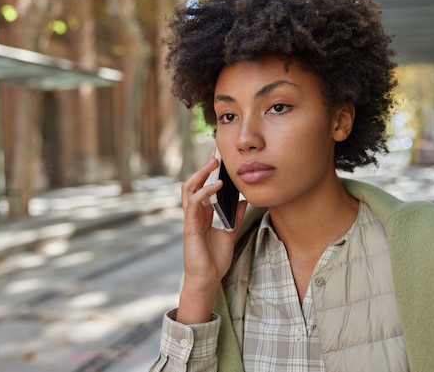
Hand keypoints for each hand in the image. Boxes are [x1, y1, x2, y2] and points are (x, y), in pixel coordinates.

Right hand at [176, 154, 246, 323]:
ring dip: (200, 174)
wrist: (207, 278)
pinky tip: (217, 186)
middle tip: (216, 154)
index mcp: (202, 214)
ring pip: (189, 189)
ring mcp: (191, 219)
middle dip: (203, 167)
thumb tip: (243, 201)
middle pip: (194, 183)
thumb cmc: (215, 259)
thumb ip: (234, 216)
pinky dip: (205, 192)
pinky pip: (194, 204)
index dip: (209, 172)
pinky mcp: (190, 226)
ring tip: (213, 163)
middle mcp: (194, 213)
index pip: (202, 187)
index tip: (219, 158)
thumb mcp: (229, 232)